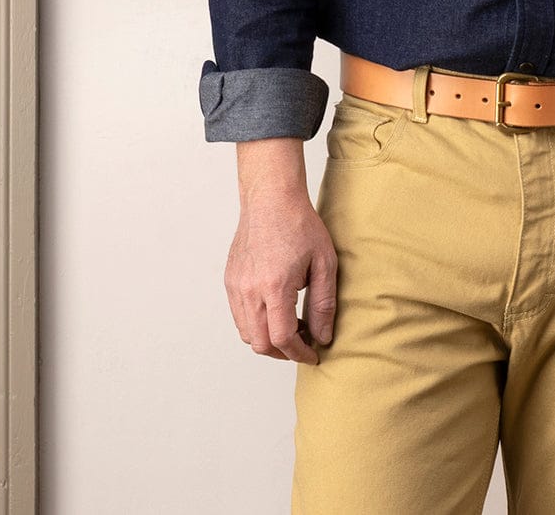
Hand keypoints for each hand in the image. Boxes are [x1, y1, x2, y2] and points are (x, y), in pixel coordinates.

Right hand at [225, 186, 337, 364]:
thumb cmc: (300, 225)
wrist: (271, 198)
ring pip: (246, 333)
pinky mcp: (230, 280)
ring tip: (292, 326)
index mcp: (274, 286)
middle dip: (284, 352)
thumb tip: (322, 337)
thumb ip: (324, 304)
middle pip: (260, 343)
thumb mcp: (324, 263)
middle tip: (303, 344)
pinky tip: (275, 311)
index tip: (313, 355)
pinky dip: (255, 324)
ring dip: (268, 340)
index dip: (299, 353)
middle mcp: (249, 289)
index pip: (282, 338)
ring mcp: (236, 285)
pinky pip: (239, 316)